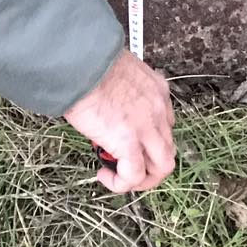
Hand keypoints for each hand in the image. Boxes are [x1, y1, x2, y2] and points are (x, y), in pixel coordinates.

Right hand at [64, 49, 174, 192]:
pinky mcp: (130, 142)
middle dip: (150, 162)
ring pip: (162, 166)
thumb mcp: (117, 73)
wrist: (78, 64)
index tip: (127, 139)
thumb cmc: (87, 63)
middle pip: (168, 148)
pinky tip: (104, 175)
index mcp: (157, 89)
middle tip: (125, 164)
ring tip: (119, 177)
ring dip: (143, 179)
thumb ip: (121, 92)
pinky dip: (121, 183)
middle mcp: (159, 108)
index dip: (148, 138)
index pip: (165, 122)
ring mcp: (148, 127)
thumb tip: (107, 108)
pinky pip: (134, 175)